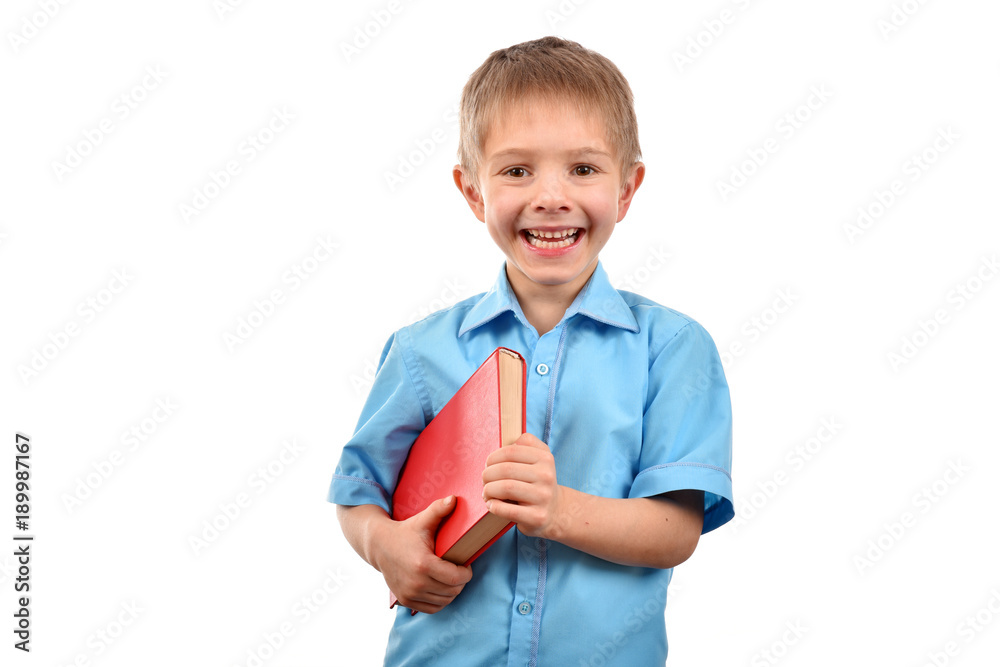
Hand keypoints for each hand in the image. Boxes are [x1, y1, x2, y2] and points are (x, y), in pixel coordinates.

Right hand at [374, 496, 472, 613]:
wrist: (379, 546)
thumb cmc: (405, 532)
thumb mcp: (422, 520)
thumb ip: (439, 510)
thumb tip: (455, 499)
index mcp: (423, 564)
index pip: (456, 578)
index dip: (466, 573)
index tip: (466, 565)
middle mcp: (416, 582)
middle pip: (452, 591)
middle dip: (460, 581)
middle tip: (459, 570)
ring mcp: (410, 594)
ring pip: (444, 601)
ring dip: (451, 591)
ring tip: (450, 578)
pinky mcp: (406, 600)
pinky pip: (433, 608)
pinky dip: (440, 601)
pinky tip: (440, 588)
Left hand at [482, 433, 563, 538]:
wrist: (555, 511)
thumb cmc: (538, 481)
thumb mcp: (539, 457)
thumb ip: (526, 443)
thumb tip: (506, 443)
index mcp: (545, 458)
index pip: (511, 451)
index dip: (493, 457)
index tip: (488, 465)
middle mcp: (547, 476)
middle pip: (506, 469)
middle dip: (487, 475)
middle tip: (484, 480)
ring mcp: (543, 497)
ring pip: (505, 488)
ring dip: (488, 490)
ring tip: (486, 493)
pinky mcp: (538, 516)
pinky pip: (508, 509)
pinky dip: (494, 506)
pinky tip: (491, 504)